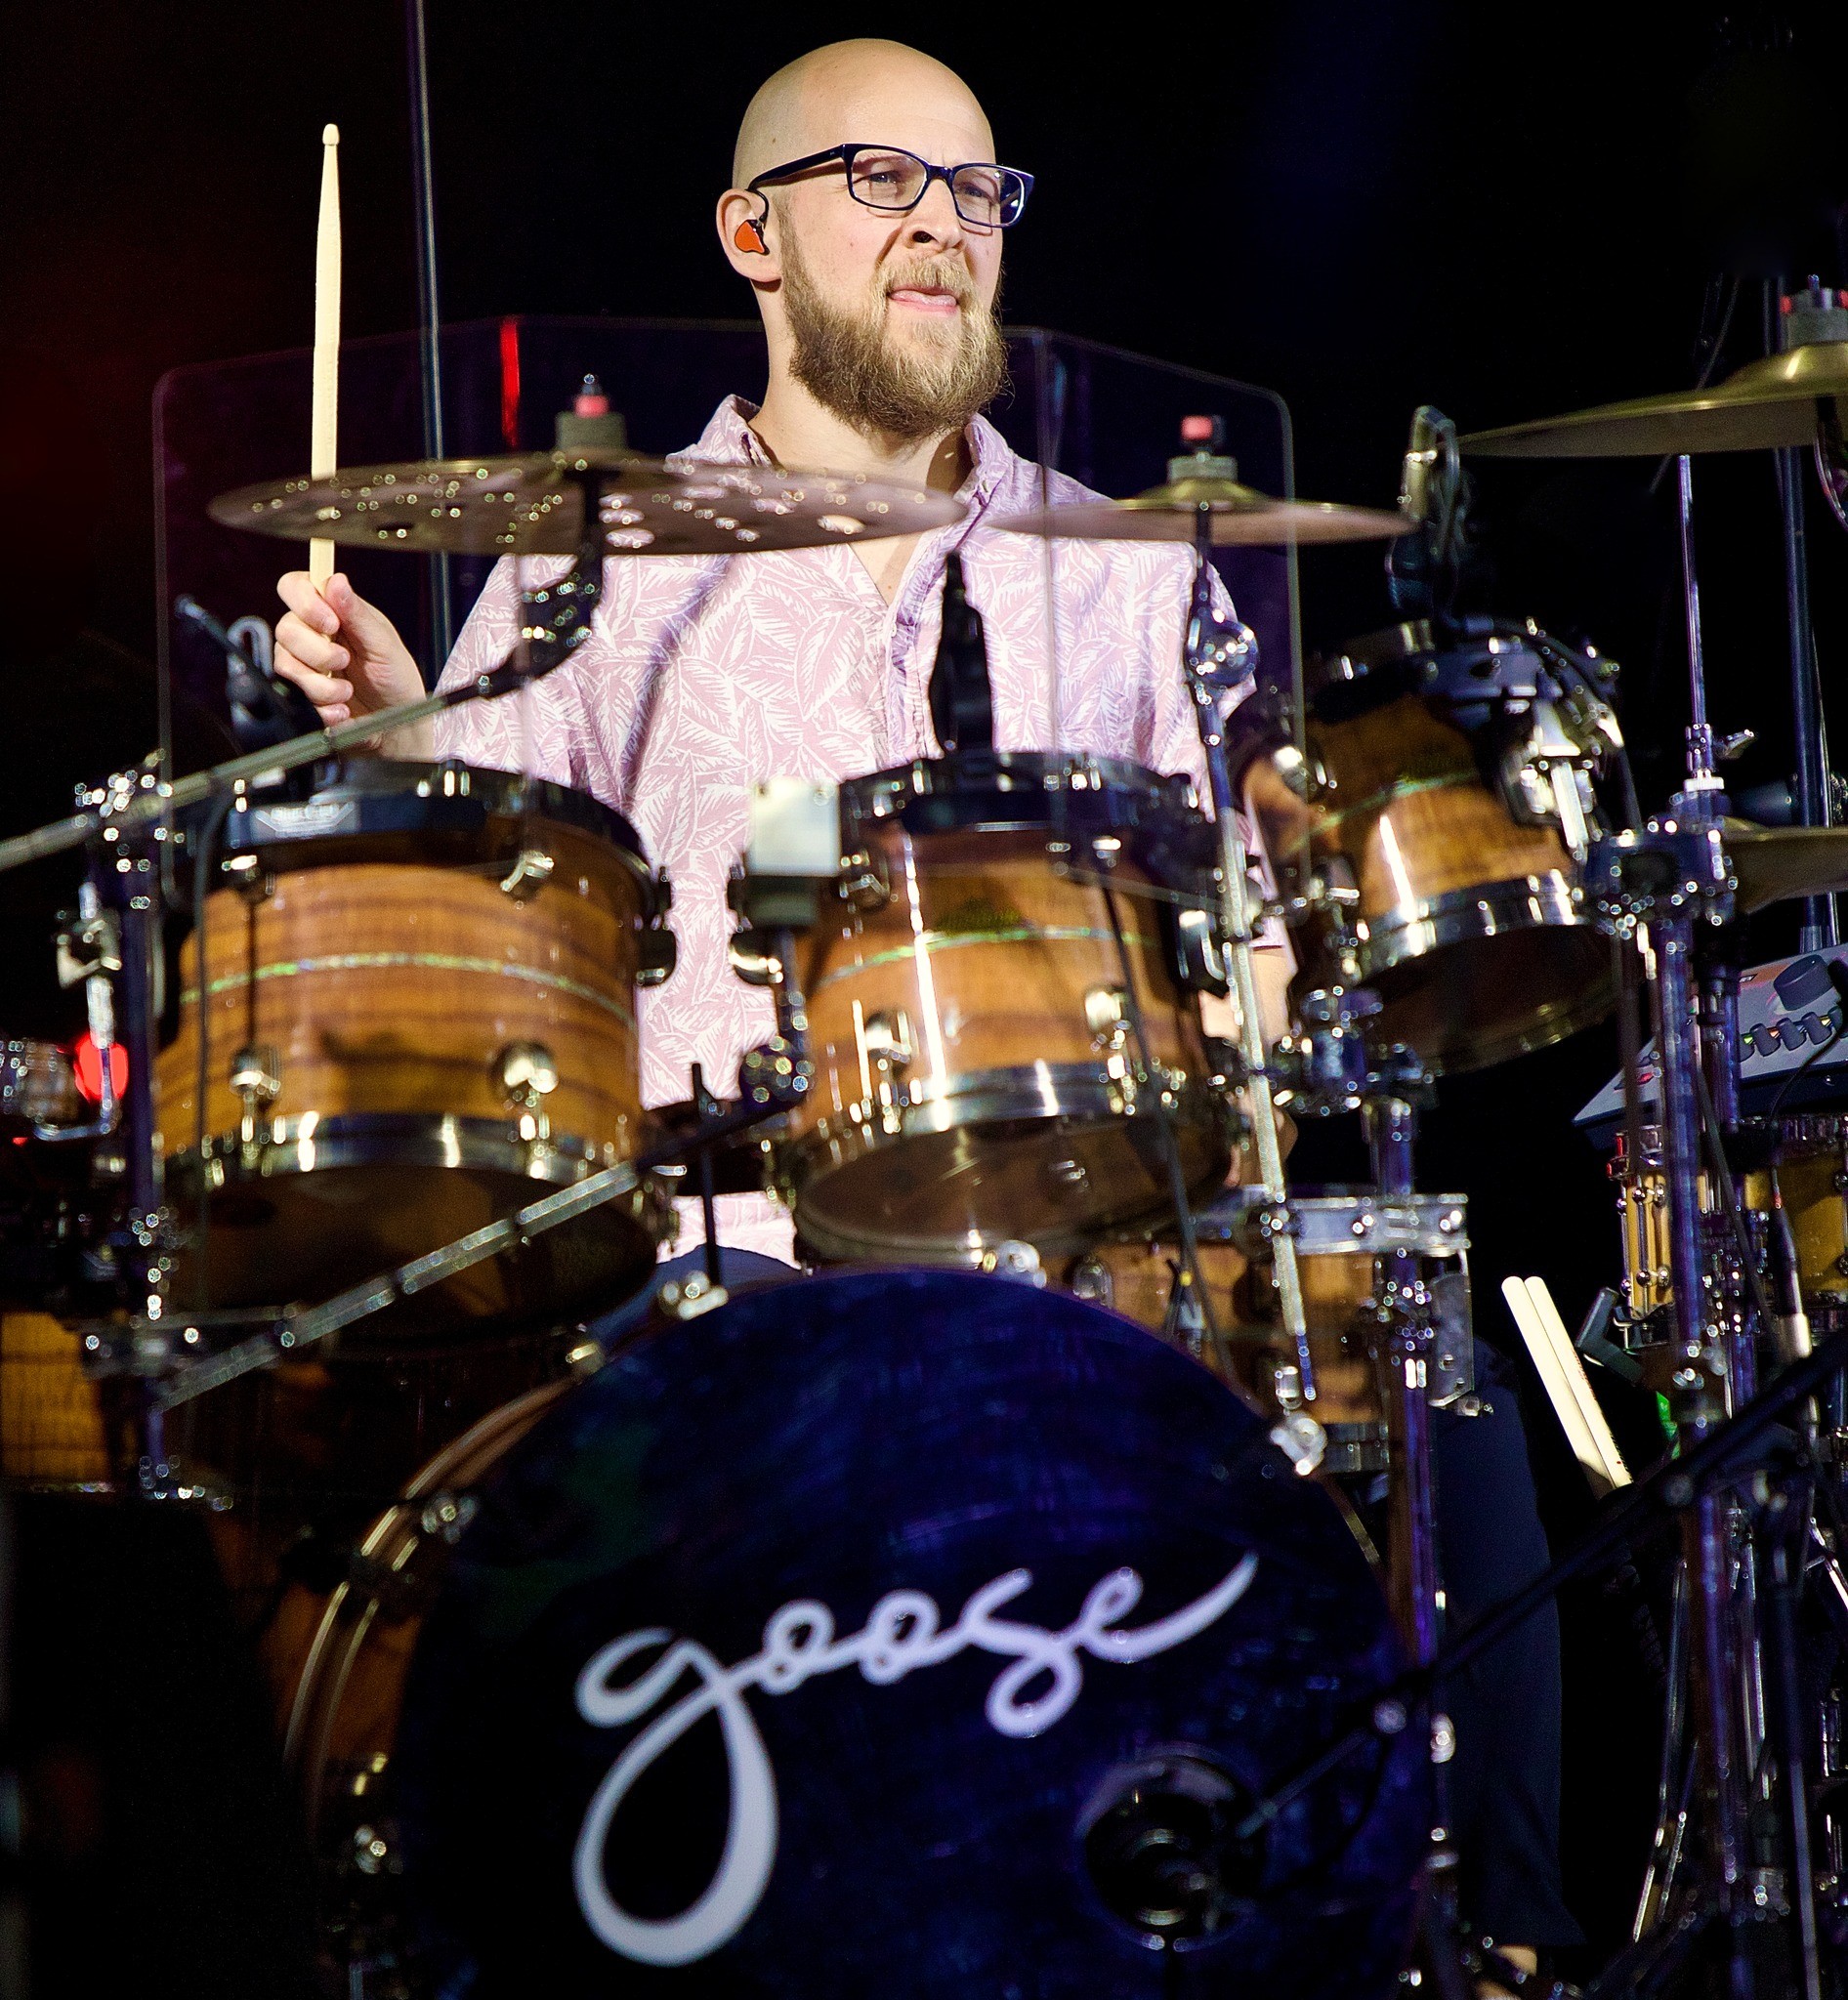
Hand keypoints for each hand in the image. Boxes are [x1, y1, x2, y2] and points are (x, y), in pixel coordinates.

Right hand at [274, 571, 432, 754]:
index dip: (304, 601)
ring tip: (347, 691)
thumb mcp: (385, 645)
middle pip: (286, 628)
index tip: (330, 622)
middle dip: (318, 651)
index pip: (295, 587)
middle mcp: (312, 634)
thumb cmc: (396, 679)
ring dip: (320, 683)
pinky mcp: (301, 692)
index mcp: (334, 612)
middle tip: (345, 661)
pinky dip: (321, 705)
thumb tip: (337, 581)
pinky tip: (342, 708)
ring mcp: (304, 664)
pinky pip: (293, 694)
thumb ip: (358, 614)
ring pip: (285, 663)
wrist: (397, 726)